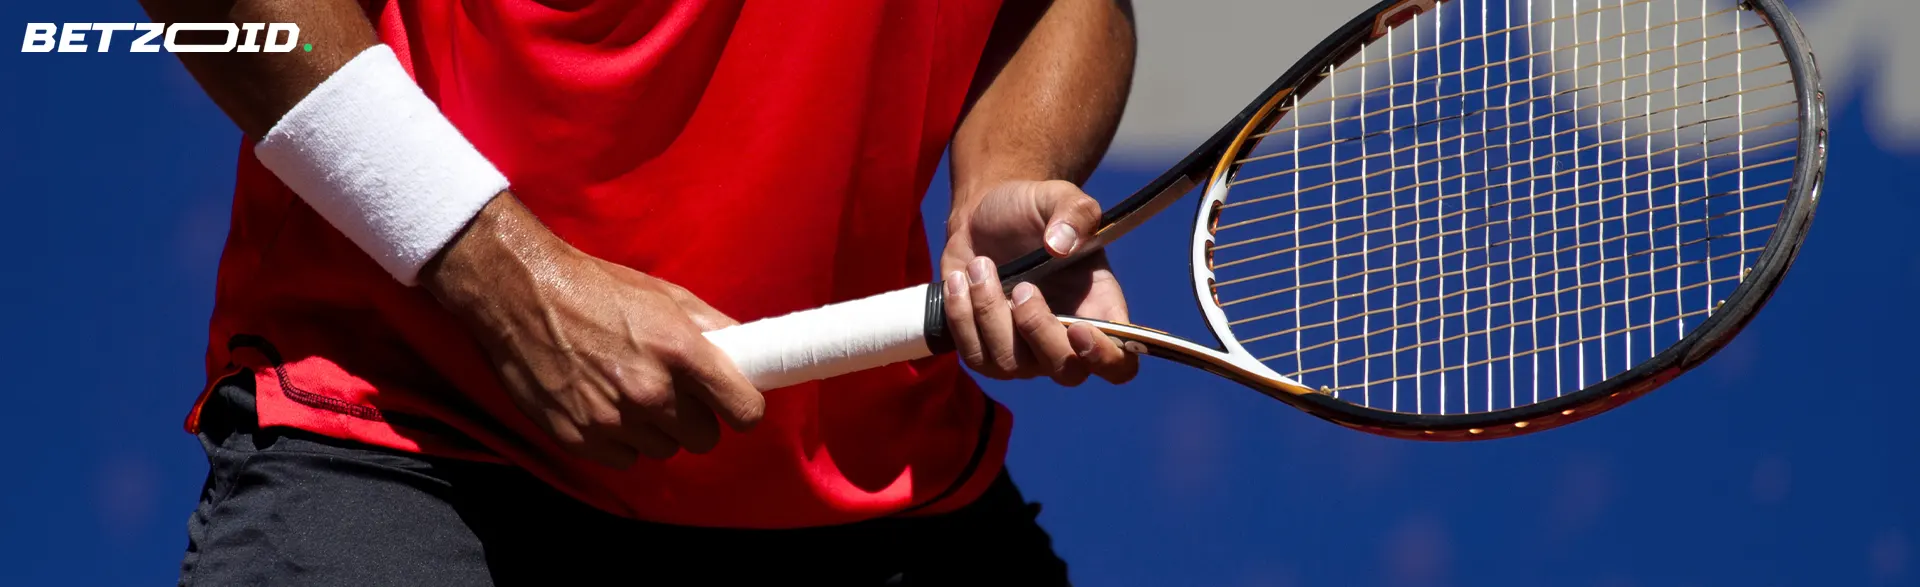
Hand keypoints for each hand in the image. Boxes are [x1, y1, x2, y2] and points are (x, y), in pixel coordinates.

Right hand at [422, 196, 764, 468]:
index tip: (732, 402)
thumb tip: (750, 351)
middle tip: (672, 391)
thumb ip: (714, 328)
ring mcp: (613, 421)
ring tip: (629, 392)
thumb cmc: (597, 289)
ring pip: (664, 451)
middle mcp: (651, 392)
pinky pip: (624, 459)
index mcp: (681, 351)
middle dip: (695, 418)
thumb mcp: (665, 295)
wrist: (520, 294)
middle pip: (705, 438)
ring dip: (655, 430)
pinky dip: (619, 440)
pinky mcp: (579, 439)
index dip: (742, 408)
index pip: (745, 410)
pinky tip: (603, 406)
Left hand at [941, 179, 1137, 385]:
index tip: (1079, 329)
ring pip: (1011, 365)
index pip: (1120, 363)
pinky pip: (974, 357)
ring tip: (980, 266)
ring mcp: (1024, 353)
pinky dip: (962, 317)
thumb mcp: (1057, 196)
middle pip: (1066, 372)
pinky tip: (960, 280)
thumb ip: (1074, 212)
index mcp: (1099, 309)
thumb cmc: (1030, 210)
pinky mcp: (984, 352)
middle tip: (1022, 287)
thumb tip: (1062, 245)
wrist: (982, 216)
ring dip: (990, 313)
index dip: (1105, 357)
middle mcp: (1065, 340)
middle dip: (1039, 329)